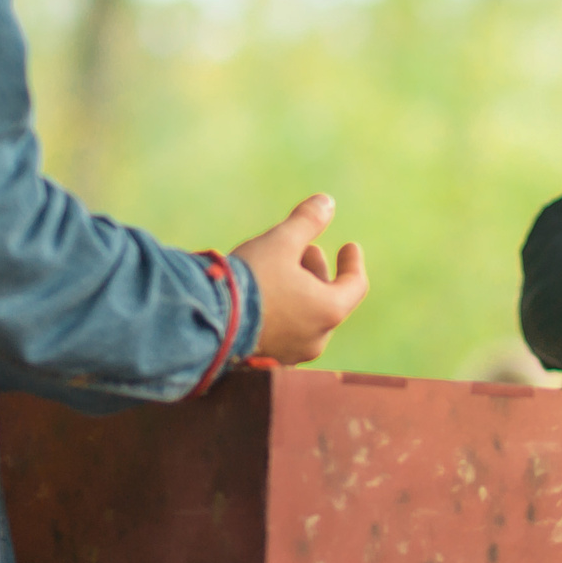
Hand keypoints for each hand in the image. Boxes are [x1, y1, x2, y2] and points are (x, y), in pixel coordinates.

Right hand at [232, 193, 366, 364]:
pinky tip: (263, 296)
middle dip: (319, 273)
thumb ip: (306, 222)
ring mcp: (290, 354)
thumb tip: (326, 202)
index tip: (349, 247)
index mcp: (328, 311)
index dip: (352, 263)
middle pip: (328, 301)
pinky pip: (283, 333)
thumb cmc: (250, 279)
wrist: (206, 322)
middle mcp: (315, 339)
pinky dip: (283, 311)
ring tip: (282, 269)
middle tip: (308, 250)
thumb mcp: (281, 242)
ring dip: (300, 291)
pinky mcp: (265, 361)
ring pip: (305, 318)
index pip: (355, 286)